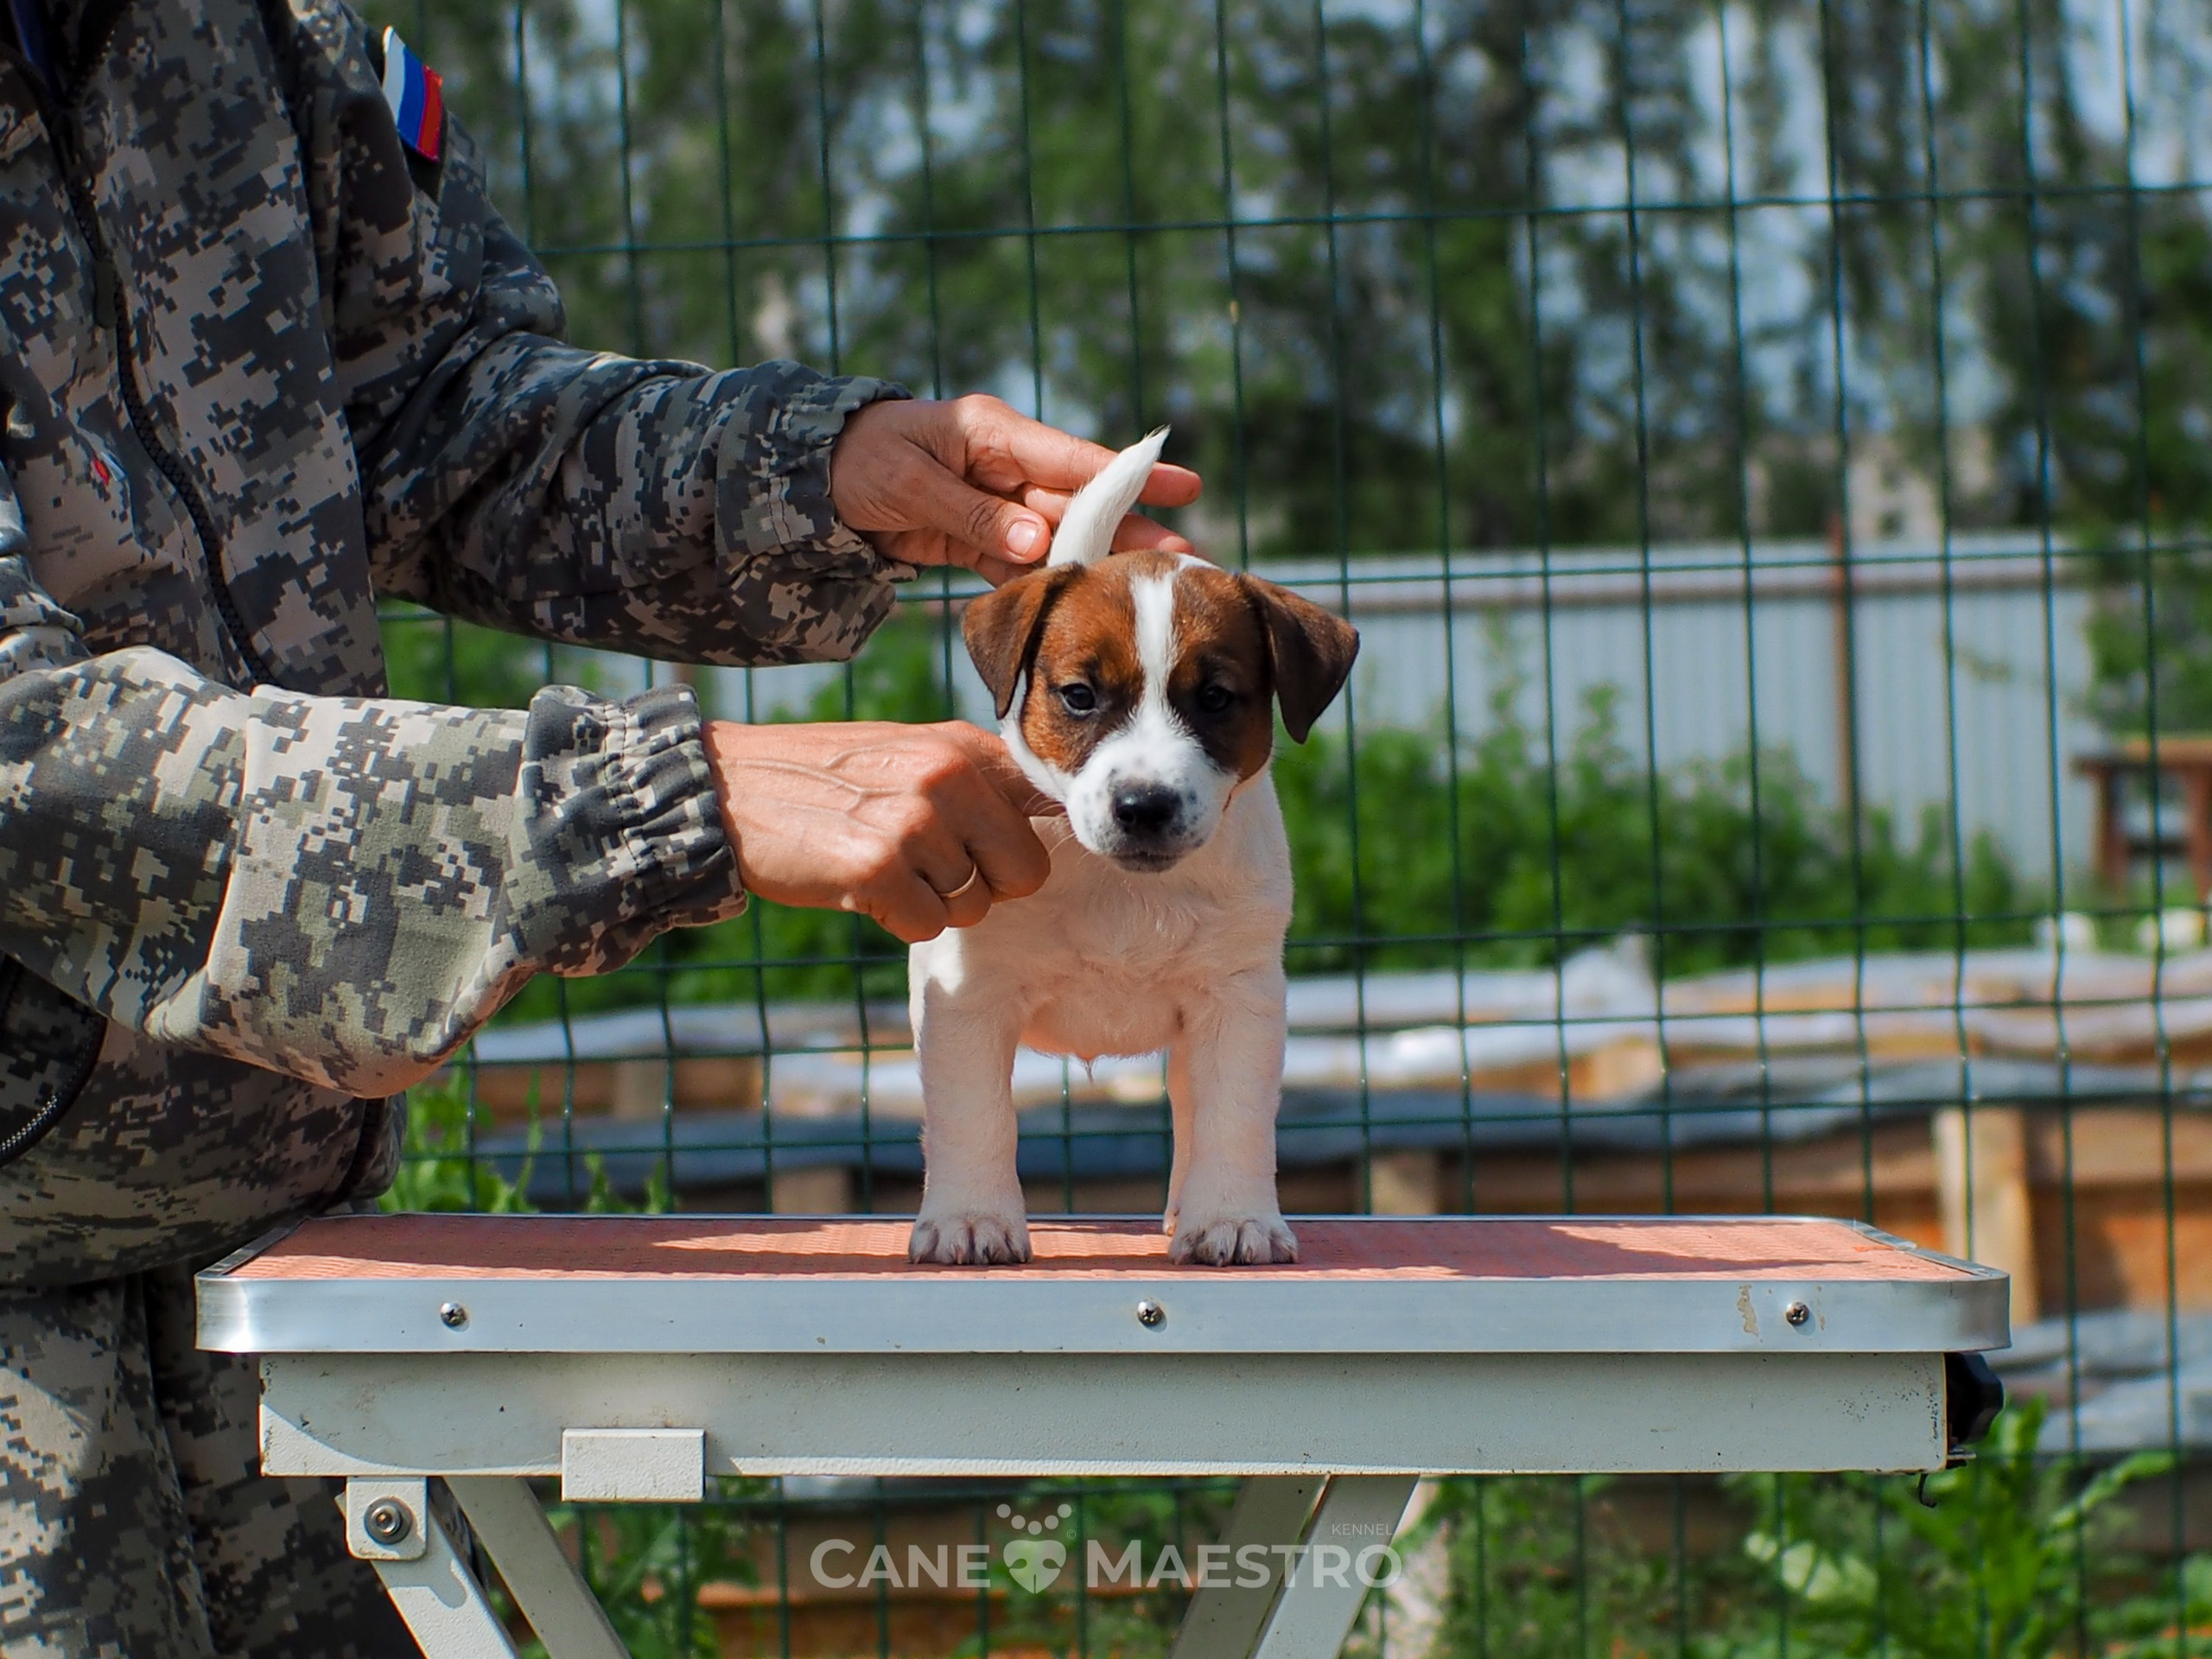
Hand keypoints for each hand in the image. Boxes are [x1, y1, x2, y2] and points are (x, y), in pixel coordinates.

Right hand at [703, 720, 1056, 941]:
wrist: (727, 788)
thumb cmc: (824, 779)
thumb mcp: (907, 753)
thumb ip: (975, 779)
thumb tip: (1051, 813)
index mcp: (962, 746)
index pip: (1047, 803)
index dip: (1033, 839)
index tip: (1008, 853)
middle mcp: (948, 778)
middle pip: (1026, 871)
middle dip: (986, 884)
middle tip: (930, 869)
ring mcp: (915, 824)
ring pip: (975, 906)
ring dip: (933, 902)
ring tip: (883, 866)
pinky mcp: (878, 870)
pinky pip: (927, 927)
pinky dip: (897, 920)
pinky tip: (860, 885)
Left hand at [829, 394, 1202, 584]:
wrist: (806, 481)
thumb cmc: (856, 460)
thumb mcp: (909, 482)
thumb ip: (972, 514)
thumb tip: (1037, 543)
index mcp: (994, 436)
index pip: (1074, 459)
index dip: (1131, 477)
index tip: (1185, 485)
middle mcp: (1004, 469)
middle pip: (1080, 506)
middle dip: (1131, 533)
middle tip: (1186, 560)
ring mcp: (993, 506)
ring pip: (1059, 541)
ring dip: (1100, 567)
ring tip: (1148, 593)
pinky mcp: (975, 539)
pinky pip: (1021, 565)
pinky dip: (1050, 587)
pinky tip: (1086, 613)